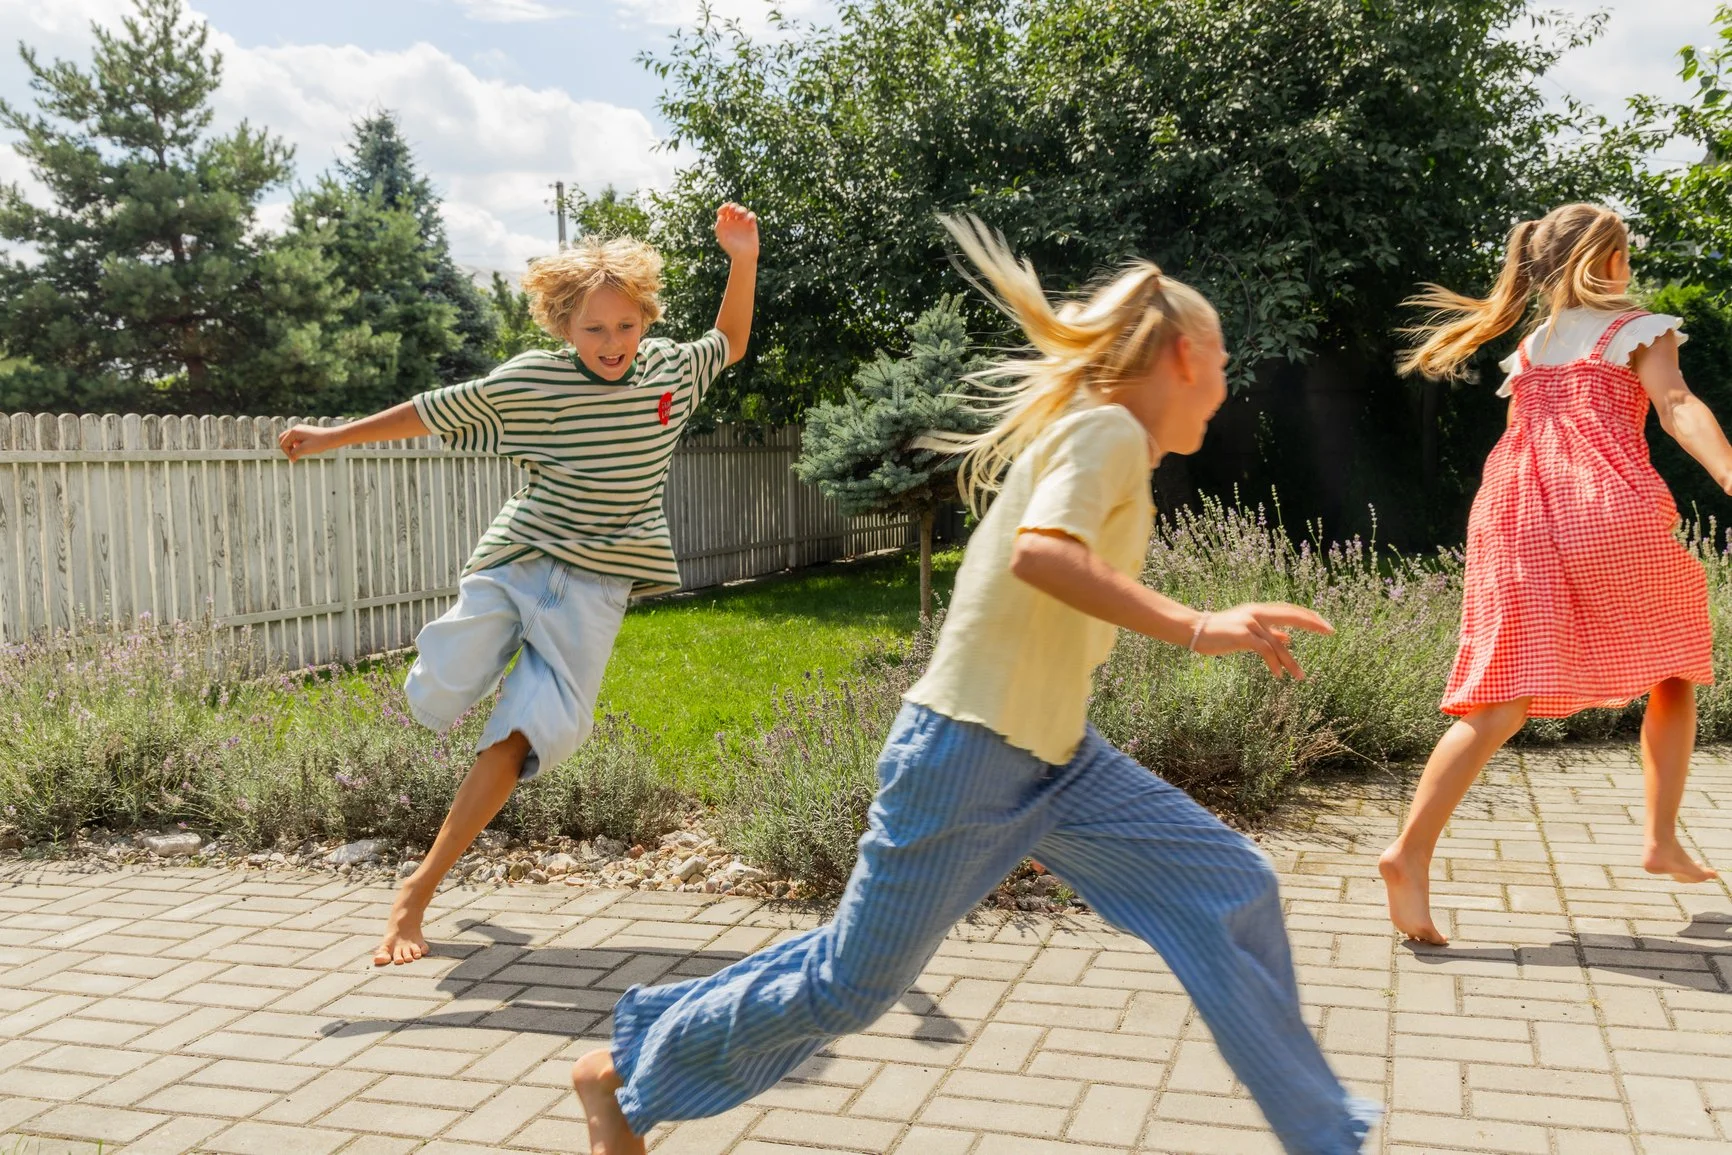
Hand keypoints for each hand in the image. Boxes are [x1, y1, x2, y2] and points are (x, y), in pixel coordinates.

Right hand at [279, 424, 336, 461]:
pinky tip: (305, 449)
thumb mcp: (305, 449)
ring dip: (292, 447)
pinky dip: (297, 445)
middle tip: (294, 456)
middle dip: (286, 448)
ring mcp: (301, 429)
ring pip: (289, 439)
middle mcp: (296, 428)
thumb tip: (291, 457)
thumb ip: (294, 453)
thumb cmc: (320, 443)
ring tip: (300, 453)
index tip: (294, 460)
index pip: (283, 443)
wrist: (333, 437)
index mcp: (294, 431)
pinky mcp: (306, 432)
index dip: (287, 453)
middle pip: (283, 439)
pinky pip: (296, 438)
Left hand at [714, 202, 758, 260]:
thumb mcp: (722, 238)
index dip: (724, 207)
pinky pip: (751, 215)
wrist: (744, 256)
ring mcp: (743, 222)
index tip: (726, 209)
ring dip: (741, 209)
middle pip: (733, 208)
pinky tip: (748, 220)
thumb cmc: (731, 248)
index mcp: (725, 223)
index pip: (722, 211)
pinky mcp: (752, 224)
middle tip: (733, 210)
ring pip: (742, 210)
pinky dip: (750, 215)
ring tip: (740, 214)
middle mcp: (733, 221)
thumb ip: (719, 228)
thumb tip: (720, 217)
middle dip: (733, 206)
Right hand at [1191, 602, 1332, 679]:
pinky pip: (1264, 650)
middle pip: (1292, 615)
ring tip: (1301, 676)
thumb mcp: (1248, 629)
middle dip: (1313, 623)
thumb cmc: (1221, 631)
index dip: (1310, 616)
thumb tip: (1289, 637)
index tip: (1327, 625)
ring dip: (1291, 661)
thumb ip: (1270, 632)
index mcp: (1261, 610)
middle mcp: (1258, 612)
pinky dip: (1273, 663)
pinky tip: (1279, 675)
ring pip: (1278, 643)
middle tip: (1331, 632)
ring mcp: (1250, 623)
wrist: (1195, 629)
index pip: (1292, 610)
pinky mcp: (1242, 635)